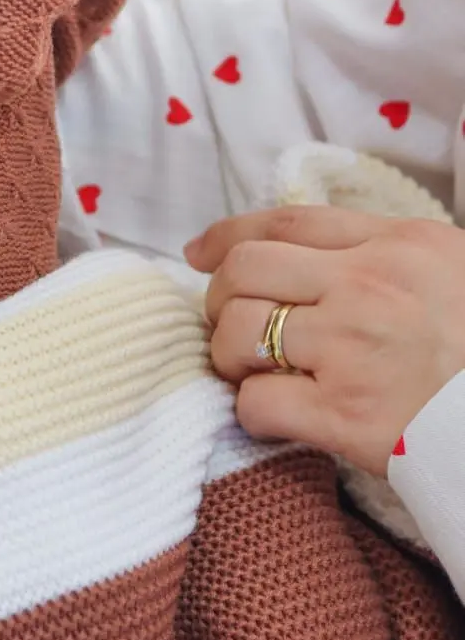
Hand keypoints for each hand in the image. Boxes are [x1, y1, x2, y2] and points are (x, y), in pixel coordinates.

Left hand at [185, 207, 464, 476]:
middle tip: (224, 322)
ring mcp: (354, 350)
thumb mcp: (451, 268)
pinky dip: (251, 411)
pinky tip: (274, 416)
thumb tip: (312, 253)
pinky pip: (258, 404)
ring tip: (247, 372)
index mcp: (398, 244)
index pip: (286, 222)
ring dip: (226, 355)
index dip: (228, 234)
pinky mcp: (349, 417)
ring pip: (238, 333)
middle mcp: (368, 287)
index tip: (199, 252)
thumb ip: (387, 252)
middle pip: (246, 270)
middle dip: (218, 297)